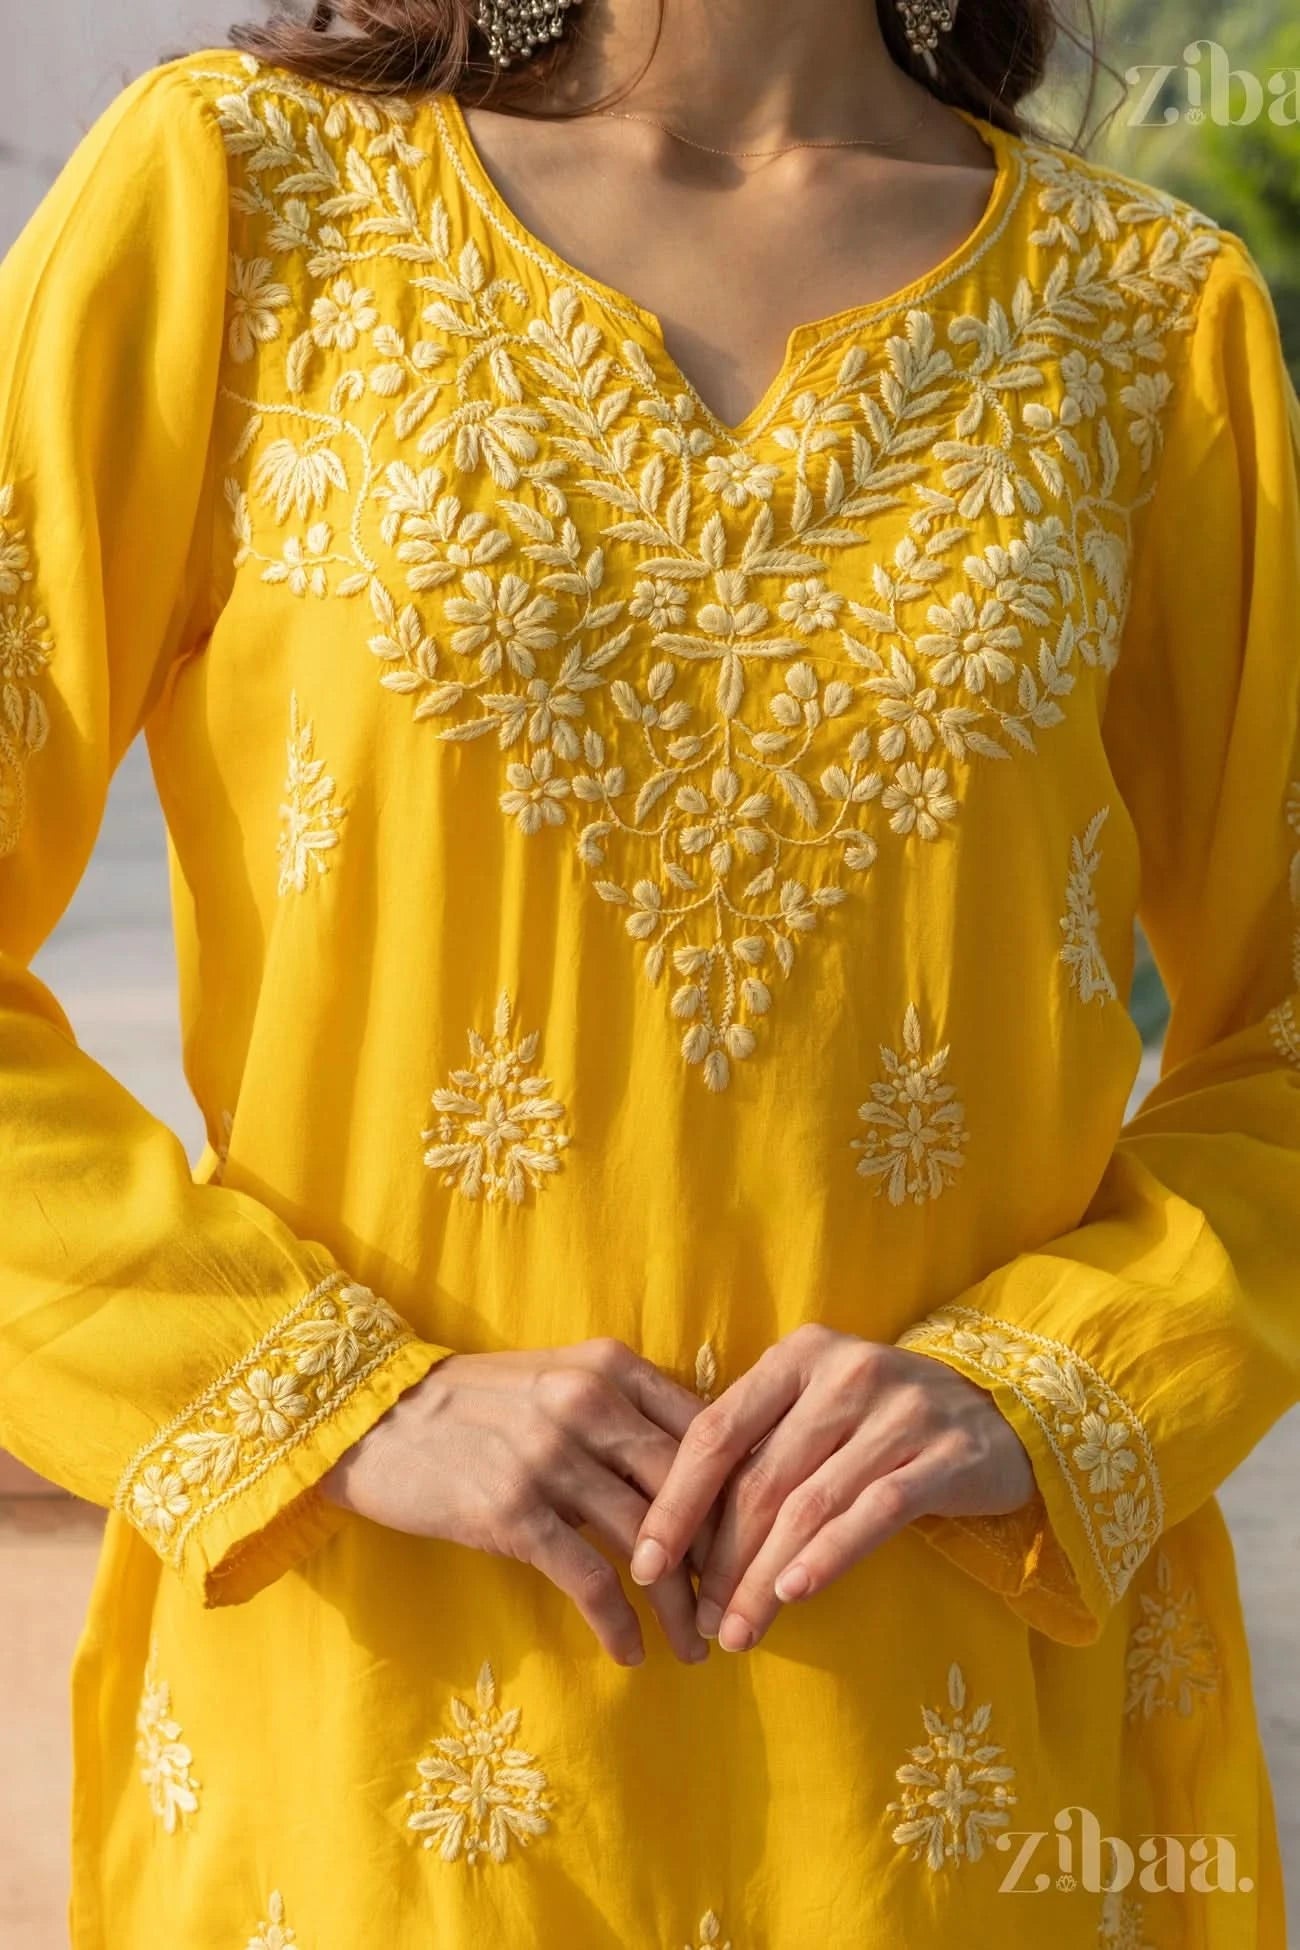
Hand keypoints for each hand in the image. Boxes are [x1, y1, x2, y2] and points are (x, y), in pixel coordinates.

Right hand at [319, 1339, 719, 1667]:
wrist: (372, 1416)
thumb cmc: (473, 1404)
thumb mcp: (557, 1377)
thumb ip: (624, 1405)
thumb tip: (702, 1466)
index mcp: (610, 1366)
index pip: (706, 1433)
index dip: (740, 1496)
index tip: (757, 1544)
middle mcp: (589, 1403)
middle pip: (688, 1491)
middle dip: (722, 1559)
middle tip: (739, 1607)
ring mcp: (552, 1457)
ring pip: (647, 1542)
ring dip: (680, 1606)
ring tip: (698, 1647)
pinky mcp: (512, 1510)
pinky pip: (589, 1578)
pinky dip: (619, 1623)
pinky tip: (631, 1653)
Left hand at [627, 1323, 1035, 1651]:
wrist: (1000, 1410)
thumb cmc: (879, 1420)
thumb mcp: (816, 1409)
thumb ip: (759, 1449)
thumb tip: (679, 1537)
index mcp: (799, 1356)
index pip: (717, 1430)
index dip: (675, 1500)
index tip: (645, 1563)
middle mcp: (846, 1374)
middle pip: (762, 1479)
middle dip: (721, 1559)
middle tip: (699, 1619)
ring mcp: (900, 1411)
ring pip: (811, 1506)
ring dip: (765, 1577)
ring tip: (737, 1630)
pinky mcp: (946, 1455)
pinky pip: (875, 1512)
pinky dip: (830, 1556)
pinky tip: (795, 1595)